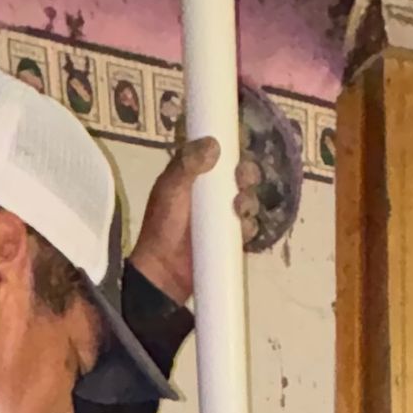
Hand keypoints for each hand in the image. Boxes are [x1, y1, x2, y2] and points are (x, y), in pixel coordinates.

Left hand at [127, 136, 264, 303]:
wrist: (164, 271)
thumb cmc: (162, 225)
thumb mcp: (170, 189)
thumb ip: (187, 164)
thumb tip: (214, 144)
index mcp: (195, 173)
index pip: (219, 151)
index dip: (233, 145)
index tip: (240, 142)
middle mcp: (212, 191)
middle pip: (240, 173)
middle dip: (247, 173)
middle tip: (242, 179)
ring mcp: (223, 214)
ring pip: (248, 198)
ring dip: (249, 200)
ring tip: (238, 209)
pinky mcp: (231, 237)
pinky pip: (250, 226)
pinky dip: (249, 226)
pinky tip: (242, 229)